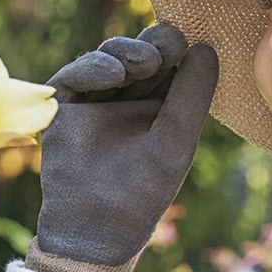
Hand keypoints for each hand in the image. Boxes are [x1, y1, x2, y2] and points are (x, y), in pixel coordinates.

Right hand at [29, 23, 218, 271]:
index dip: (177, 49)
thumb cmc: (144, 191)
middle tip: (164, 51)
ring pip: (110, 56)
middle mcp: (129, 97)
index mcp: (162, 105)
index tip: (187, 45)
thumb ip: (192, 97)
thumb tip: (206, 47)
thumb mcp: (177, 142)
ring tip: (143, 63)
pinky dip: (93, 68)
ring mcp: (96, 98)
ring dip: (127, 52)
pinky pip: (76, 73)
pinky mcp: (65, 104)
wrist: (98, 226)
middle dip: (153, 46)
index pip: (171, 62)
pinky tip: (112, 74)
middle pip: (141, 51)